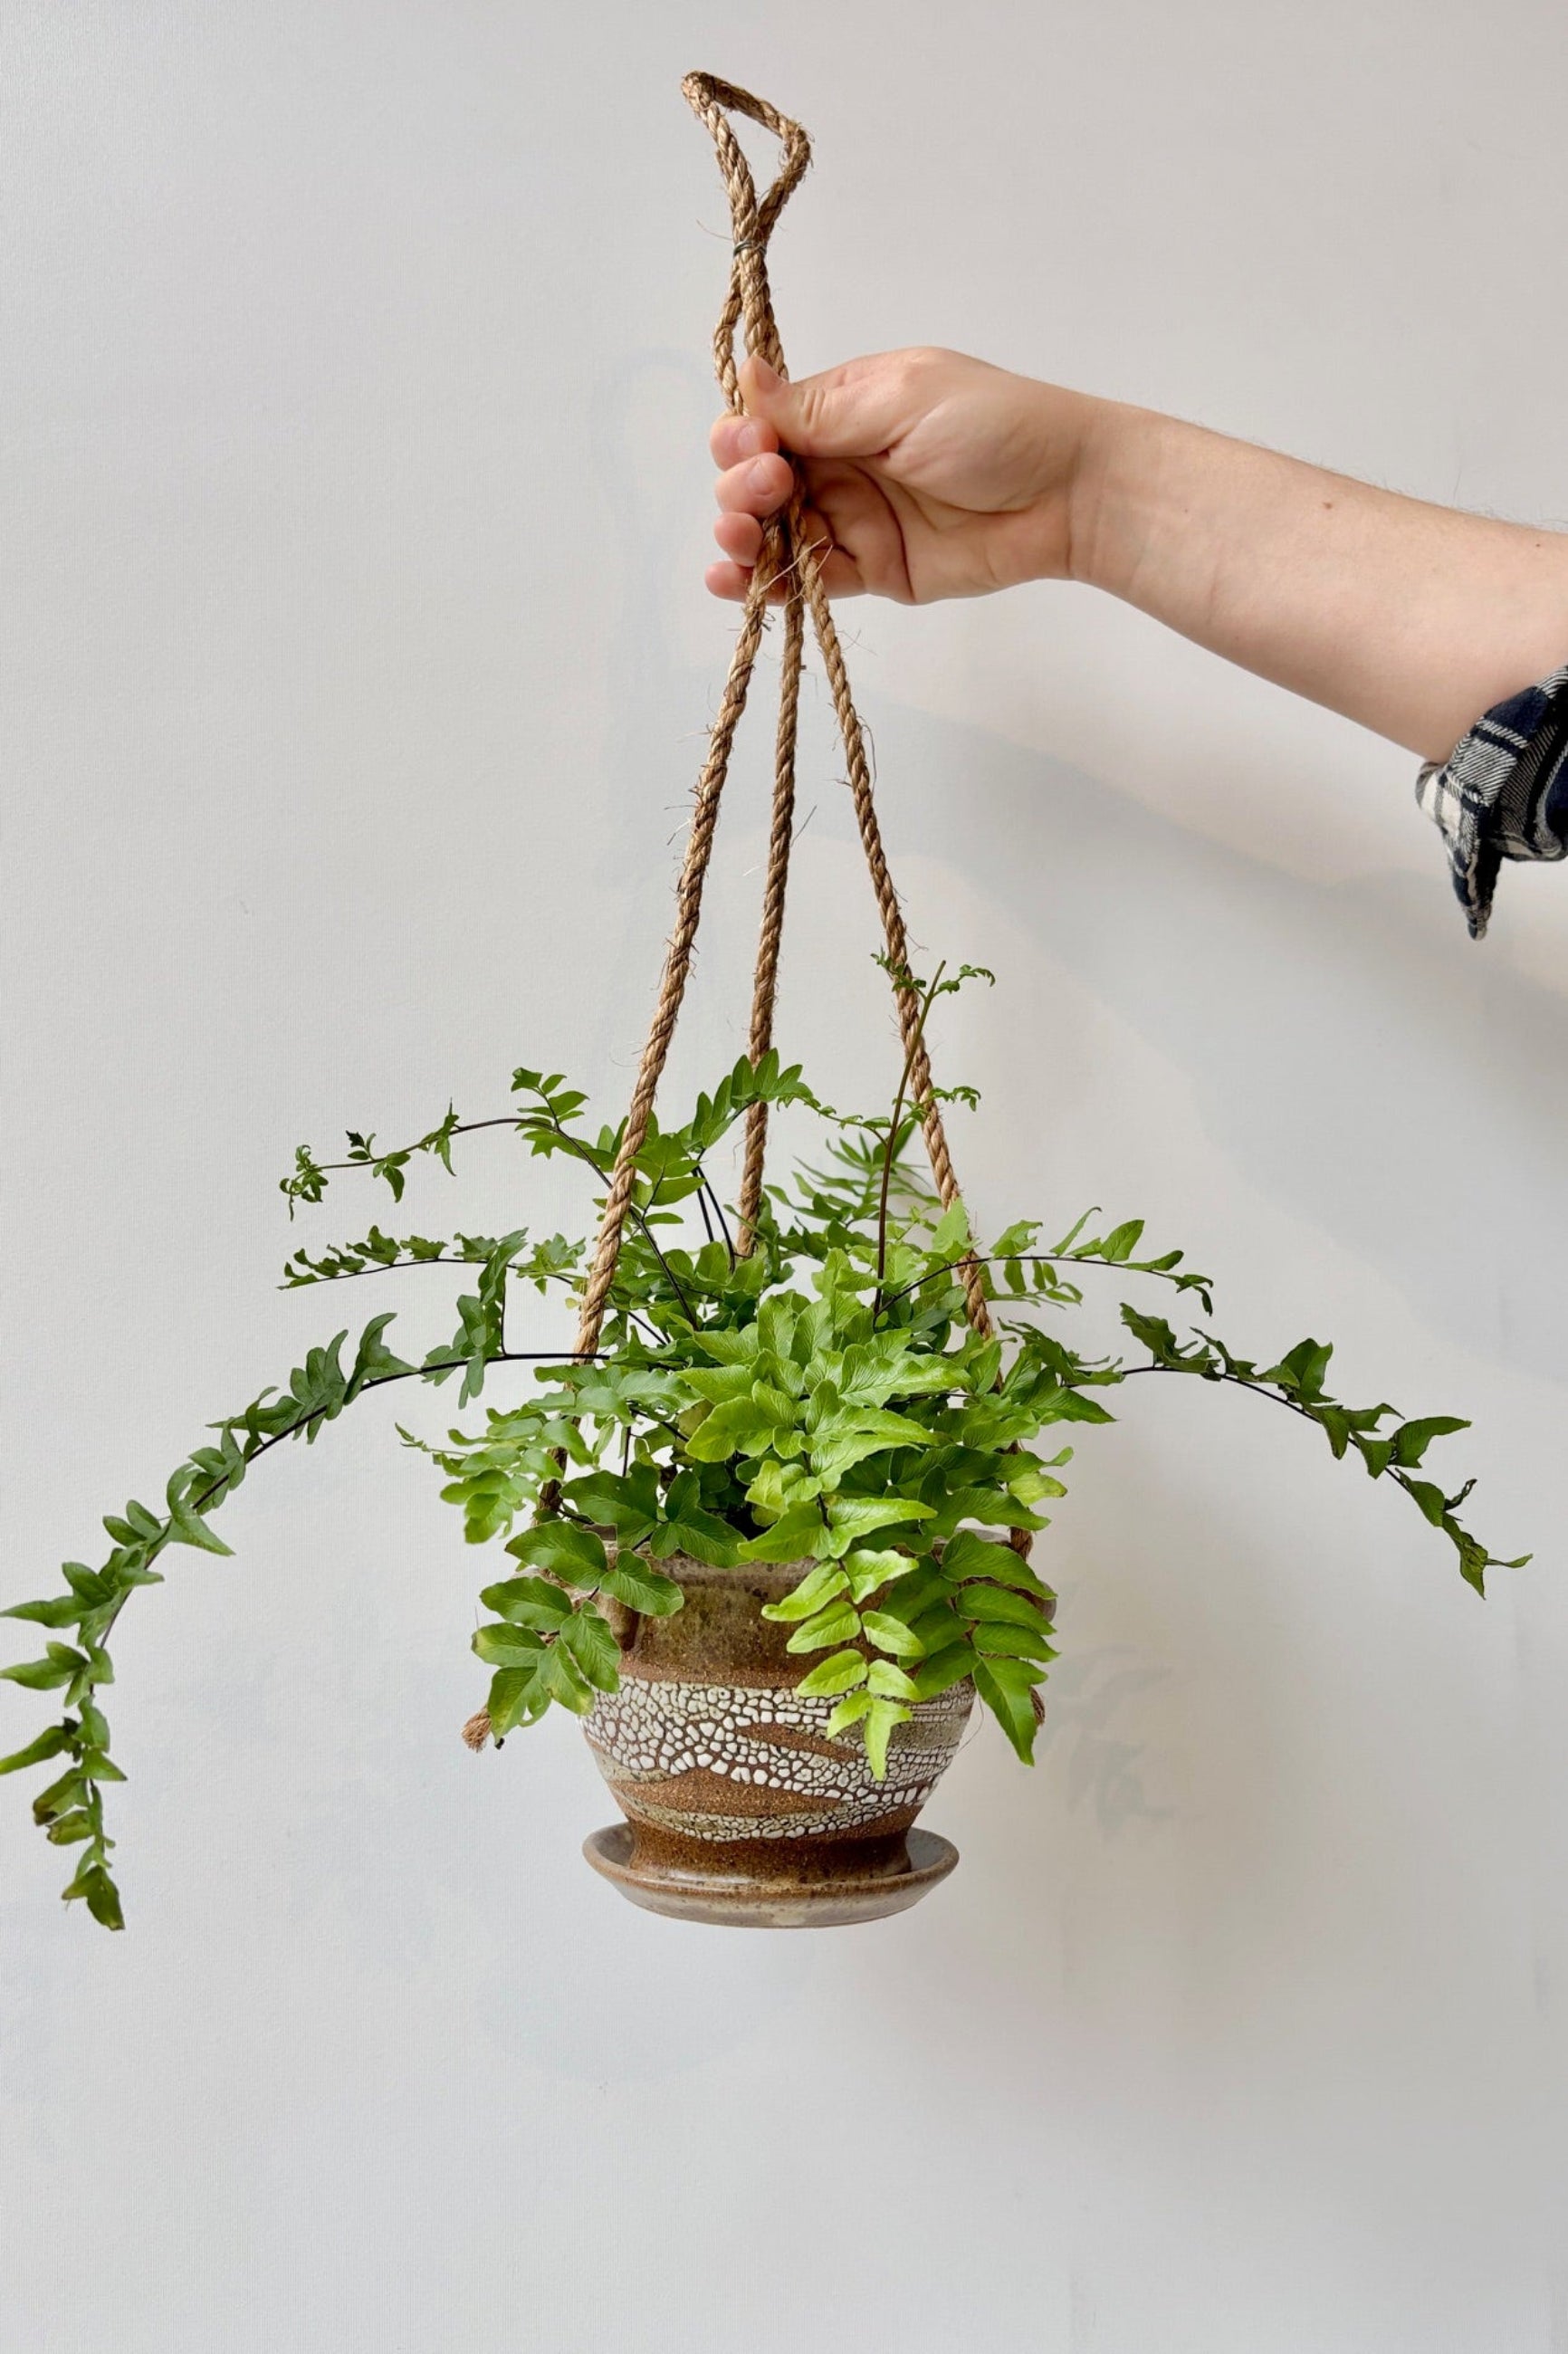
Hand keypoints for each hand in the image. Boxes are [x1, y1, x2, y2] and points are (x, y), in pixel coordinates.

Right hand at [707, 349, 1098, 604]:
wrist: (1066, 495)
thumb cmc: (995, 426)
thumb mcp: (902, 400)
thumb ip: (822, 408)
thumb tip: (748, 375)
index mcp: (846, 407)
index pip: (768, 422)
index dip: (745, 438)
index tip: (754, 449)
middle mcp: (842, 461)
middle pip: (760, 479)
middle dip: (742, 488)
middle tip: (767, 492)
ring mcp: (856, 518)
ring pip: (775, 533)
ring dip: (742, 538)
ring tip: (737, 543)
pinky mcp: (875, 570)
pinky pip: (810, 578)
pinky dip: (769, 584)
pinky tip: (738, 582)